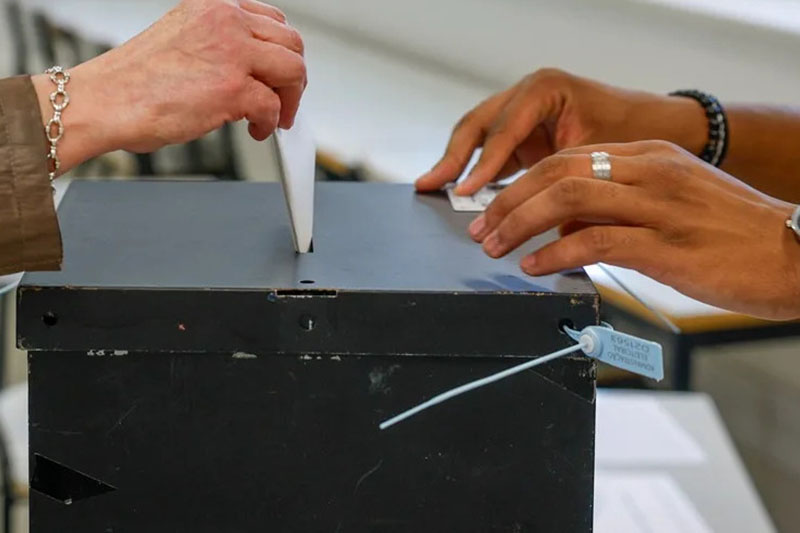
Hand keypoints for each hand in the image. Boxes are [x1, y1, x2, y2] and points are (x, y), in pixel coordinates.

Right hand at [32, 0, 306, 172]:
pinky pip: (273, 106)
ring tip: (275, 118)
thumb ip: (219, 45)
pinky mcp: (233, 88)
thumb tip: (252, 70)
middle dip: (293, 77)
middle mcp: (226, 21)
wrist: (104, 100)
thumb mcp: (183, 39)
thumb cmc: (134, 80)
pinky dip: (270, 123)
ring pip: (293, 70)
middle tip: (285, 101)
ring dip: (290, 99)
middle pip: (292, 44)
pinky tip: (255, 131)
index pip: (272, 20)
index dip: (280, 52)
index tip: (277, 74)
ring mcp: (232, 53)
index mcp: (214, 6)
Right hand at [416, 69, 706, 195]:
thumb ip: (563, 181)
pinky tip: (460, 190)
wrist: (660, 126)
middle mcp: (529, 95)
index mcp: (546, 89)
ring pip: (478, 135)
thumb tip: (535, 220)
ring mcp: (524, 113)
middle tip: (431, 184)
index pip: (503, 128)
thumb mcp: (600, 154)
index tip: (465, 191)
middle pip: (478, 124)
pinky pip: (492, 149)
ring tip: (433, 186)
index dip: (482, 162)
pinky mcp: (525, 133)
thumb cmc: (638, 133)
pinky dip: (476, 170)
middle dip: (454, 156)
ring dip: (457, 163)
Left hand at [468, 141, 799, 319]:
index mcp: (649, 156)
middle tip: (482, 228)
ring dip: (520, 224)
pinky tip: (534, 267)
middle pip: (556, 172)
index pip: (567, 158)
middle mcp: (649, 171)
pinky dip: (554, 254)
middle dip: (508, 201)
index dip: (522, 182)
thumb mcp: (673, 202)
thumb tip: (566, 228)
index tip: (496, 206)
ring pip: (567, 200)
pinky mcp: (664, 243)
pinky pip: (593, 241)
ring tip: (495, 247)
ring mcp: (657, 204)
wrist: (795, 252)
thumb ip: (621, 207)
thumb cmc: (732, 234)